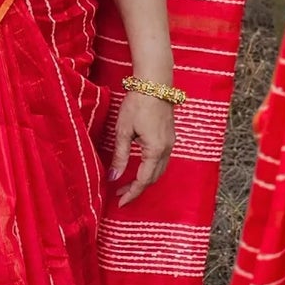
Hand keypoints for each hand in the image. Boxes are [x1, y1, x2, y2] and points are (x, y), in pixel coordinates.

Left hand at [108, 90, 175, 205]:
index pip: (144, 180)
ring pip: (159, 169)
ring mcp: (171, 142)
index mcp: (155, 150)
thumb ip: (120, 156)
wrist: (154, 83)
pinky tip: (139, 166)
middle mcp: (167, 149)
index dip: (132, 193)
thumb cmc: (137, 104)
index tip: (120, 202)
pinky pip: (162, 159)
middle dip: (137, 188)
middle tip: (120, 193)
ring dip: (145, 178)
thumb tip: (113, 177)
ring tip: (127, 182)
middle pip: (154, 178)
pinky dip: (151, 168)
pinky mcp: (170, 136)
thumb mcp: (123, 131)